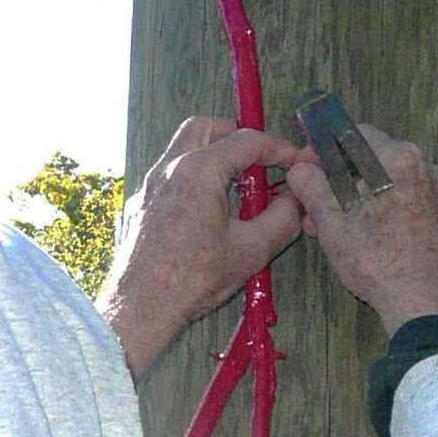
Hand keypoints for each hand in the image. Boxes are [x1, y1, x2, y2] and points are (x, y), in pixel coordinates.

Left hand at [96, 116, 306, 380]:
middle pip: (206, 128)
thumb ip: (283, 218)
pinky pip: (170, 177)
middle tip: (259, 161)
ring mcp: (149, 185)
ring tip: (236, 187)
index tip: (296, 162)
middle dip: (237, 137)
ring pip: (183, 149)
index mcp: (199, 170)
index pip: (247, 141)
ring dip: (212, 156)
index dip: (279, 149)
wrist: (140, 308)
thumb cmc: (192, 280)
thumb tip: (297, 200)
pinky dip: (193, 179)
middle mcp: (169, 168)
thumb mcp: (251, 250)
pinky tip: (206, 210)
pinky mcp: (140, 205)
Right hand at [286, 126, 437, 337]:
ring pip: (390, 184)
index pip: (355, 134)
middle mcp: (426, 166)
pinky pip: (407, 202)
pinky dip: (384, 210)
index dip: (325, 148)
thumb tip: (299, 169)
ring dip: (360, 197)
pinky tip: (366, 234)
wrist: (423, 302)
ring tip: (335, 225)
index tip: (307, 166)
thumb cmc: (375, 260)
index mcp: (398, 158)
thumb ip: (313, 188)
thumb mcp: (332, 223)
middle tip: (315, 202)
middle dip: (341, 178)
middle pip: (374, 160)